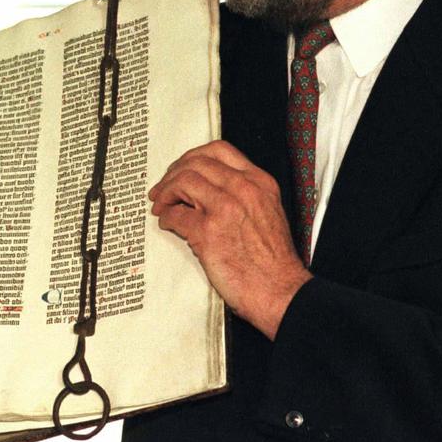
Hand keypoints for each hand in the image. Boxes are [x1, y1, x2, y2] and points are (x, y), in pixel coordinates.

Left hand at [149, 140, 310, 339]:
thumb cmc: (273, 261)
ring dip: (165, 192)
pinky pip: (175, 215)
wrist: (281, 291)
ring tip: (161, 204)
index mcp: (258, 182)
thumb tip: (210, 188)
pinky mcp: (208, 233)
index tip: (182, 168)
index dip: (193, 156)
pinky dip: (166, 217)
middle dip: (173, 173)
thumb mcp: (268, 212)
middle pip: (195, 163)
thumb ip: (243, 194)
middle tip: (163, 187)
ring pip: (182, 181)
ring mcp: (225, 209)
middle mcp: (243, 189)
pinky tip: (168, 223)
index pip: (219, 150)